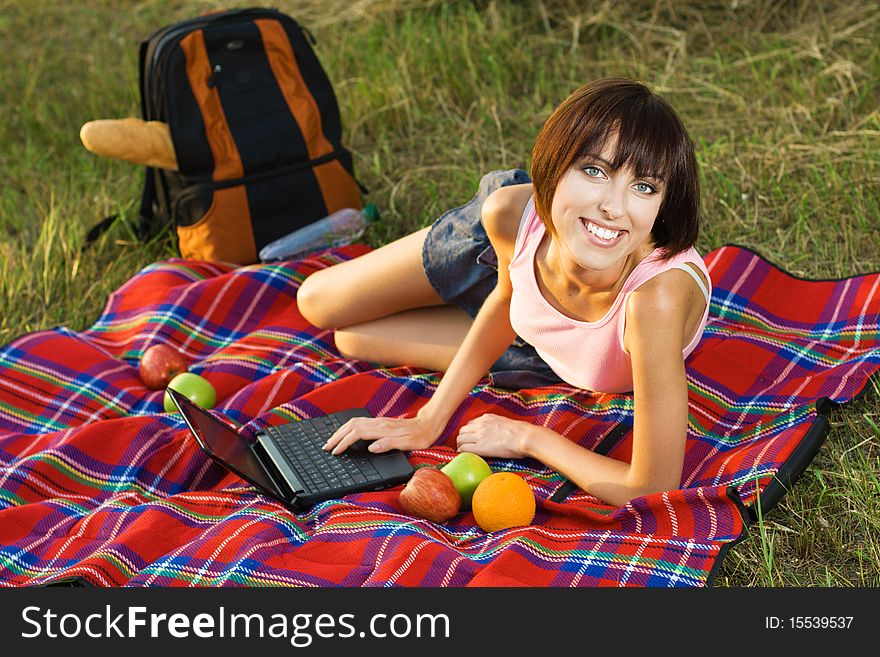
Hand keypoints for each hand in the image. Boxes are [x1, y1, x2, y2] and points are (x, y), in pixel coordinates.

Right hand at [323, 413, 442, 454]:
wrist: (429, 423)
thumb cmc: (420, 435)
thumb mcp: (408, 443)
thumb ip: (389, 444)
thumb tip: (371, 448)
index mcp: (382, 429)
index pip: (356, 434)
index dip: (344, 443)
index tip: (335, 452)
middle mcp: (379, 423)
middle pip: (351, 426)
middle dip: (336, 436)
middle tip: (326, 447)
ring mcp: (379, 421)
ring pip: (353, 423)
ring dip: (340, 431)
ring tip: (332, 440)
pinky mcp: (381, 422)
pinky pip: (359, 423)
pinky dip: (348, 428)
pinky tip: (346, 433)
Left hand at [455, 413, 531, 458]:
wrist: (523, 437)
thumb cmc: (520, 432)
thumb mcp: (505, 423)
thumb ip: (496, 425)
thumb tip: (497, 432)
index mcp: (487, 418)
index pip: (471, 423)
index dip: (469, 431)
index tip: (470, 437)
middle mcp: (481, 425)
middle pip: (463, 430)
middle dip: (462, 437)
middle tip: (464, 444)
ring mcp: (479, 436)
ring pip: (460, 439)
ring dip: (460, 444)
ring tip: (462, 450)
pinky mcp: (480, 447)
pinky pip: (464, 448)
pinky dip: (461, 451)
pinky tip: (463, 455)